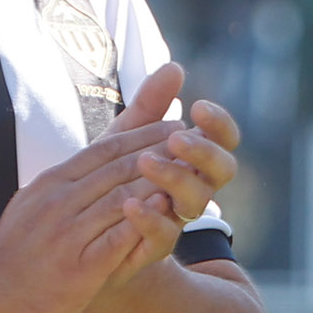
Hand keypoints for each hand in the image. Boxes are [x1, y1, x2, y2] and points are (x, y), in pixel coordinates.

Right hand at [0, 88, 188, 312]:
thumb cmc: (21, 250)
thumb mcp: (38, 201)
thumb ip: (72, 176)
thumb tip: (101, 152)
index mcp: (53, 182)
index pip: (104, 149)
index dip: (143, 134)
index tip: (174, 125)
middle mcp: (59, 201)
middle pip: (118, 168)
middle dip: (159, 151)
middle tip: (193, 140)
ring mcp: (67, 233)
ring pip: (121, 197)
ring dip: (158, 180)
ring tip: (190, 169)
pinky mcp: (78, 267)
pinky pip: (117, 238)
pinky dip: (143, 222)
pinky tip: (167, 211)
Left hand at [104, 65, 239, 283]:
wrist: (87, 234)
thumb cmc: (113, 178)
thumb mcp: (127, 136)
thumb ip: (150, 105)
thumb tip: (175, 66)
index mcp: (195, 160)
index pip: (225, 140)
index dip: (220, 124)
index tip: (199, 106)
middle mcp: (196, 188)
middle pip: (223, 171)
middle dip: (203, 151)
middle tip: (176, 138)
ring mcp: (178, 219)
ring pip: (197, 202)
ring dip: (175, 179)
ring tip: (145, 162)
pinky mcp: (154, 246)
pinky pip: (163, 235)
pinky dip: (150, 218)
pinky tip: (130, 202)